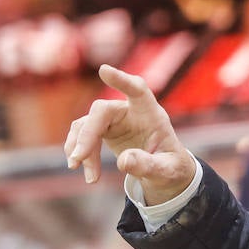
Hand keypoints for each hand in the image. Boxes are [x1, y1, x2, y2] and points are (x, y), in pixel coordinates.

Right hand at [63, 65, 196, 202]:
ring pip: (87, 124)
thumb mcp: (166, 170)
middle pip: (102, 111)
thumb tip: (123, 162)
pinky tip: (79, 168)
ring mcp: (114, 119)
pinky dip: (79, 151)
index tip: (104, 70)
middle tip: (78, 158)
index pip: (137, 89)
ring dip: (81, 148)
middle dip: (88, 134)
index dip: (122, 80)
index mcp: (151, 113)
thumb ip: (148, 165)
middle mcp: (130, 110)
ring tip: (91, 178)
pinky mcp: (102, 129)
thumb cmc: (170, 166)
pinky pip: (82, 135)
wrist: (164, 172)